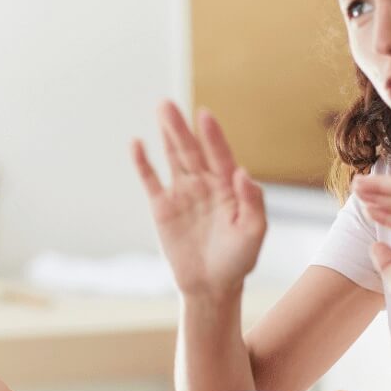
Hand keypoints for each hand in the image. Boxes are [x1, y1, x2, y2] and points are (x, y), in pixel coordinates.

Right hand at [133, 101, 265, 299]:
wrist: (211, 286)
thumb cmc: (238, 260)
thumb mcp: (253, 232)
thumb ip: (252, 202)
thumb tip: (242, 172)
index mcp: (228, 187)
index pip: (219, 156)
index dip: (212, 137)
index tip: (204, 115)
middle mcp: (205, 184)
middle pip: (191, 150)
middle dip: (181, 127)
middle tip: (168, 104)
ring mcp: (182, 193)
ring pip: (173, 158)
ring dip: (167, 134)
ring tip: (160, 109)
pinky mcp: (162, 207)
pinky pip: (151, 180)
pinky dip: (143, 163)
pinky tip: (137, 144)